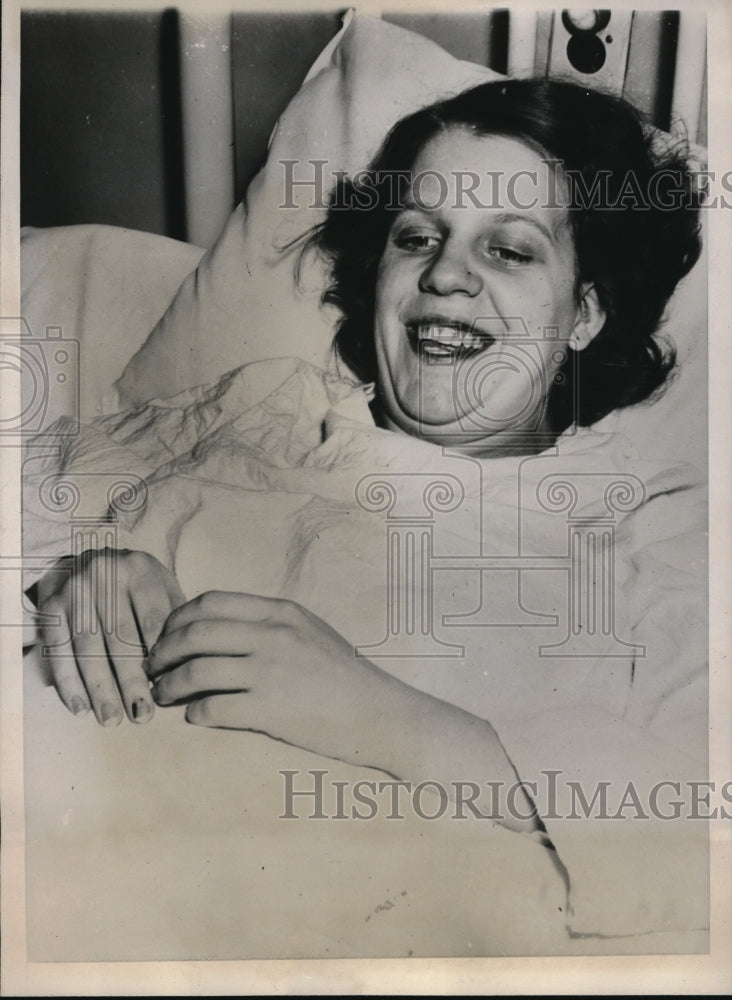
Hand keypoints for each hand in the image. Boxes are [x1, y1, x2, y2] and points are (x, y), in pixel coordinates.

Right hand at [36, 548, 185, 725]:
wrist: (87, 560)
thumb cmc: (136, 584)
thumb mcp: (162, 586)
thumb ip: (174, 619)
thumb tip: (183, 668)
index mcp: (140, 569)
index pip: (152, 619)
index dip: (160, 656)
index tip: (168, 688)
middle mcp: (104, 573)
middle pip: (120, 636)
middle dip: (131, 680)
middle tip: (141, 715)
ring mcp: (74, 589)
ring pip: (87, 647)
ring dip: (100, 688)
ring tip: (112, 719)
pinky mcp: (50, 606)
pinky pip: (58, 650)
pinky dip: (68, 682)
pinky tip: (80, 708)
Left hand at [148, 591, 390, 765]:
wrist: (379, 713)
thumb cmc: (344, 675)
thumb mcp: (309, 631)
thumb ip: (268, 624)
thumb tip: (218, 629)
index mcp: (280, 612)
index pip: (210, 602)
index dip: (178, 618)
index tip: (167, 635)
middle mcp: (272, 636)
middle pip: (194, 634)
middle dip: (162, 651)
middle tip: (153, 667)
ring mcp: (270, 672)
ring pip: (195, 671)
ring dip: (168, 685)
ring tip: (162, 695)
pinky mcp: (269, 710)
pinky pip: (212, 709)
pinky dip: (194, 713)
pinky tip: (193, 716)